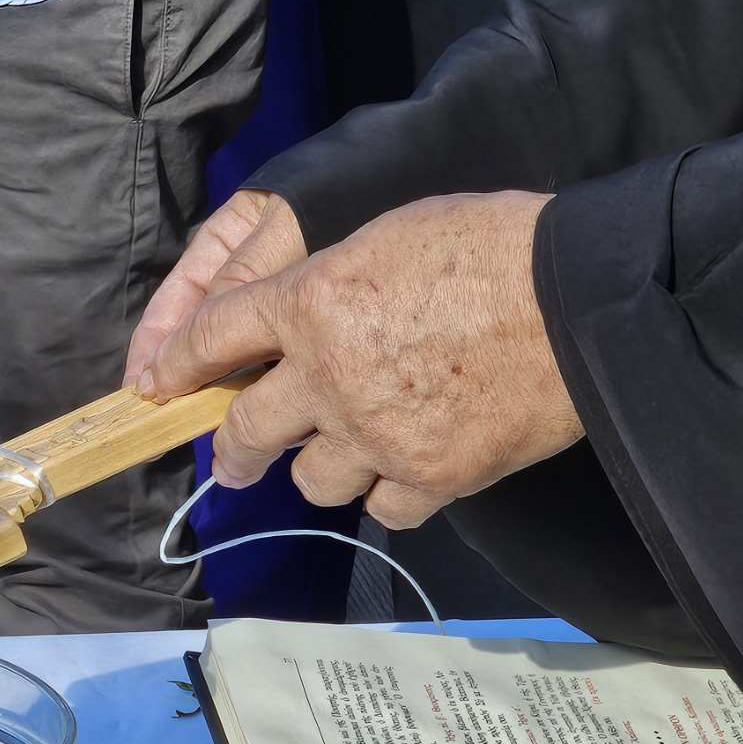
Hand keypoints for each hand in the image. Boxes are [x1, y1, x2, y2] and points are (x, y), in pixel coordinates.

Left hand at [137, 192, 584, 528]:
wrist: (581, 300)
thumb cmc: (492, 245)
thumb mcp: (388, 235)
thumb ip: (328, 284)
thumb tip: (298, 318)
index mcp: (311, 304)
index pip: (214, 336)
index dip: (180, 363)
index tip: (161, 384)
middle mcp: (328, 378)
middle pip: (246, 432)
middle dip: (231, 447)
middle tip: (234, 457)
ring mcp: (374, 436)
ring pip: (311, 479)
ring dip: (323, 465)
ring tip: (353, 447)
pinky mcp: (427, 478)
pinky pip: (380, 508)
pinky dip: (389, 493)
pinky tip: (408, 469)